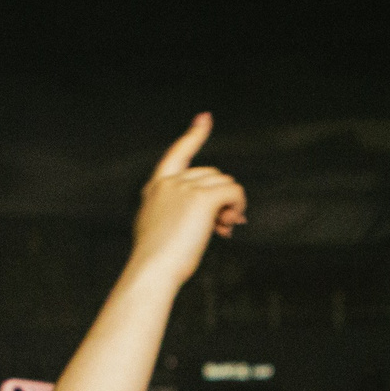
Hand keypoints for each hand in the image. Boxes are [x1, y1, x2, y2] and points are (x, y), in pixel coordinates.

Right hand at [128, 114, 246, 290]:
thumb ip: (184, 215)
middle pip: (210, 174)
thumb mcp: (162, 230)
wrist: (152, 271)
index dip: (194, 135)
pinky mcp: (201, 198)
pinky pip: (233, 191)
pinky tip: (230, 224)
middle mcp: (169, 182)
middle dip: (220, 197)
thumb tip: (224, 219)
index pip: (178, 153)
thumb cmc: (157, 261)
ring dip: (230, 204)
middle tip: (224, 226)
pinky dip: (237, 205)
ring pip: (224, 183)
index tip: (205, 119)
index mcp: (156, 188)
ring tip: (223, 230)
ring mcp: (184, 187)